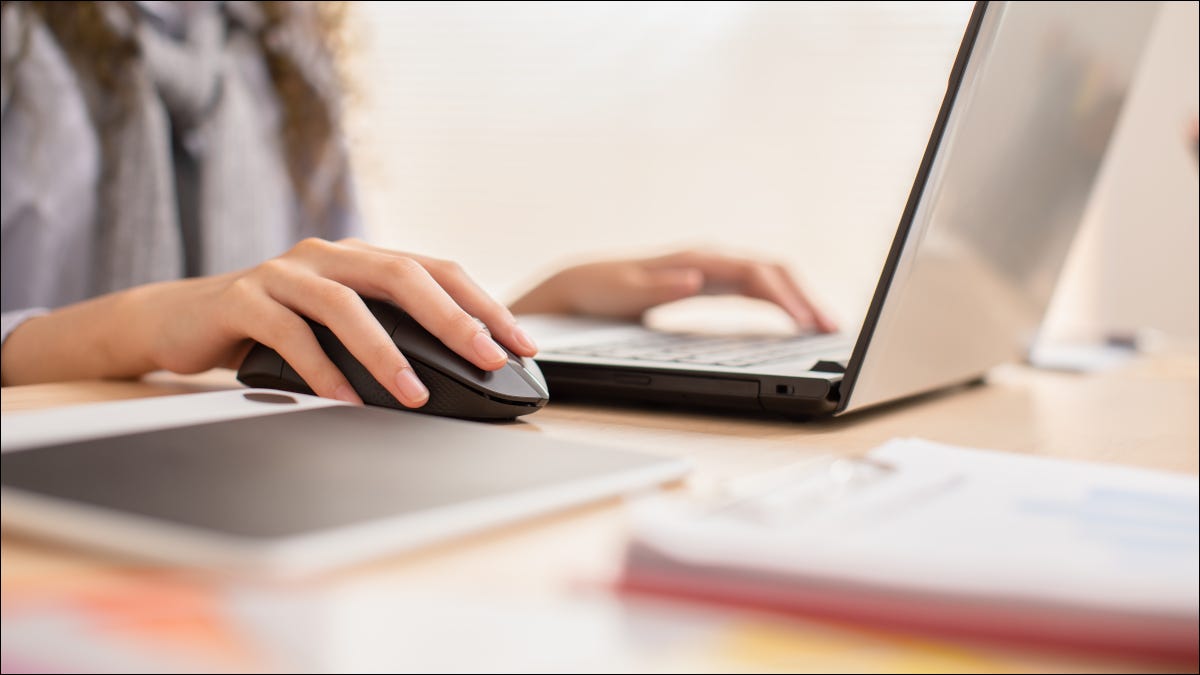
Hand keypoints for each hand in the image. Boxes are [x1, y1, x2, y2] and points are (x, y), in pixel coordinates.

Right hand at [0, 238, 537, 407]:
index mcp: (362, 259)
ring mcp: (284, 272)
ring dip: (386, 353)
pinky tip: (343, 401)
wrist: (179, 320)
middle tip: (486, 358)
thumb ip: (388, 334)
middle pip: (403, 275)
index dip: (484, 305)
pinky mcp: (243, 297)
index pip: (439, 271)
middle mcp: (330, 256)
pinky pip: (290, 332)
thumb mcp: (339, 327)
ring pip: (346, 304)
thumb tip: (459, 374)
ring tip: (415, 395)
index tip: (520, 344)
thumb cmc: (273, 328)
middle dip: (453, 319)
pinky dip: (321, 369)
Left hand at [510, 249, 836, 332]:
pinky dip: (781, 302)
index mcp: (696, 260)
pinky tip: (794, 322)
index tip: (803, 322)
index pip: (754, 274)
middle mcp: (710, 259)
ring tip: (826, 327)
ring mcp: (712, 269)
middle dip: (805, 298)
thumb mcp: (626, 290)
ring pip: (769, 278)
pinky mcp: (710, 282)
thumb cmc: (604, 288)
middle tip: (832, 328)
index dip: (783, 297)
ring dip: (799, 299)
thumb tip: (694, 278)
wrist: (582, 284)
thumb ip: (660, 284)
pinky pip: (756, 288)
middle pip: (773, 272)